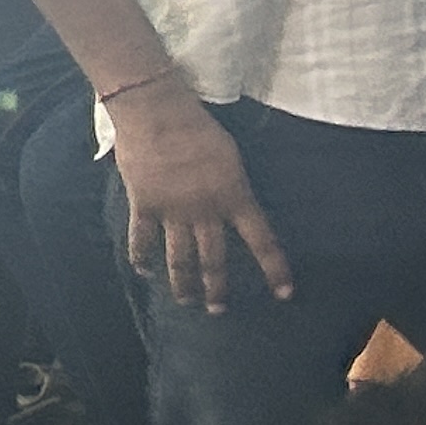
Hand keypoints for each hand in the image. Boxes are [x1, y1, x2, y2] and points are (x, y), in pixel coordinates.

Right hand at [108, 85, 291, 312]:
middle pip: (213, 260)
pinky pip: (141, 239)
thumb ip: (234, 186)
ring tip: (186, 301)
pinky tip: (145, 272)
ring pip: (179, 259)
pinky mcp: (144, 205)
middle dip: (217, 289)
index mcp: (234, 198)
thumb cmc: (199, 128)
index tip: (284, 294)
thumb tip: (237, 205)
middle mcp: (205, 212)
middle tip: (218, 310)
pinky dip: (141, 258)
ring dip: (183, 284)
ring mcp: (172, 212)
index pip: (263, 242)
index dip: (275, 270)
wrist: (157, 114)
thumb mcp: (232, 157)